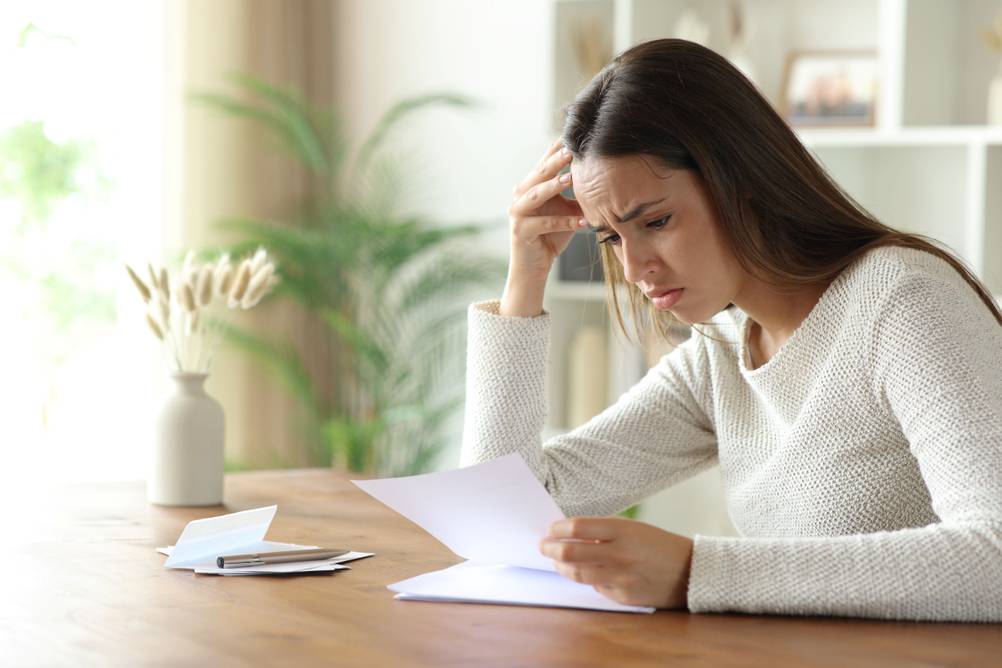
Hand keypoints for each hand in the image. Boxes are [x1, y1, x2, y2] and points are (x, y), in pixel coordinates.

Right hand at [506, 137, 586, 281]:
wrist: (533, 267)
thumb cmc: (551, 237)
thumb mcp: (567, 212)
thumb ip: (577, 196)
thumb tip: (605, 180)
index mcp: (531, 187)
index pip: (544, 163)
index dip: (556, 150)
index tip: (572, 136)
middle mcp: (521, 196)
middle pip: (539, 174)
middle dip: (555, 160)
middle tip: (572, 149)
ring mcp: (518, 213)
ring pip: (536, 194)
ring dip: (554, 185)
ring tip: (572, 177)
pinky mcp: (521, 231)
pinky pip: (545, 223)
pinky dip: (565, 222)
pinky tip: (583, 221)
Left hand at [539, 516, 693, 608]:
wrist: (690, 572)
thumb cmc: (658, 545)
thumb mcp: (633, 528)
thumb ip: (603, 531)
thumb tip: (570, 534)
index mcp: (622, 530)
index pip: (578, 527)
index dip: (558, 528)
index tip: (551, 529)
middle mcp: (619, 554)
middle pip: (571, 552)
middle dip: (551, 548)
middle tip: (543, 546)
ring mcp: (621, 578)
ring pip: (578, 573)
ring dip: (561, 566)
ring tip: (556, 560)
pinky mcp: (623, 597)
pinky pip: (596, 588)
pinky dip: (588, 579)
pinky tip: (586, 573)